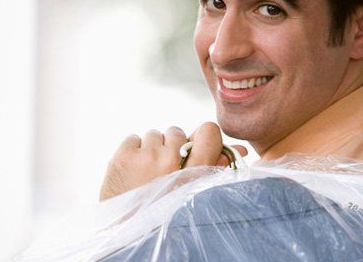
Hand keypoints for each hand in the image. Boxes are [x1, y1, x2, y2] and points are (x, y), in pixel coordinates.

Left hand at [99, 122, 247, 200]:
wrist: (127, 230)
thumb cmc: (164, 212)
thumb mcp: (196, 194)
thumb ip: (217, 169)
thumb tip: (240, 148)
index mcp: (194, 174)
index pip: (209, 131)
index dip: (201, 137)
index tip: (193, 147)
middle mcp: (171, 162)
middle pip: (176, 131)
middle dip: (171, 147)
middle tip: (164, 169)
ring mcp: (144, 158)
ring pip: (153, 134)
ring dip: (151, 149)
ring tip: (147, 172)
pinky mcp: (122, 157)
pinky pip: (133, 138)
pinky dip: (133, 151)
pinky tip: (132, 170)